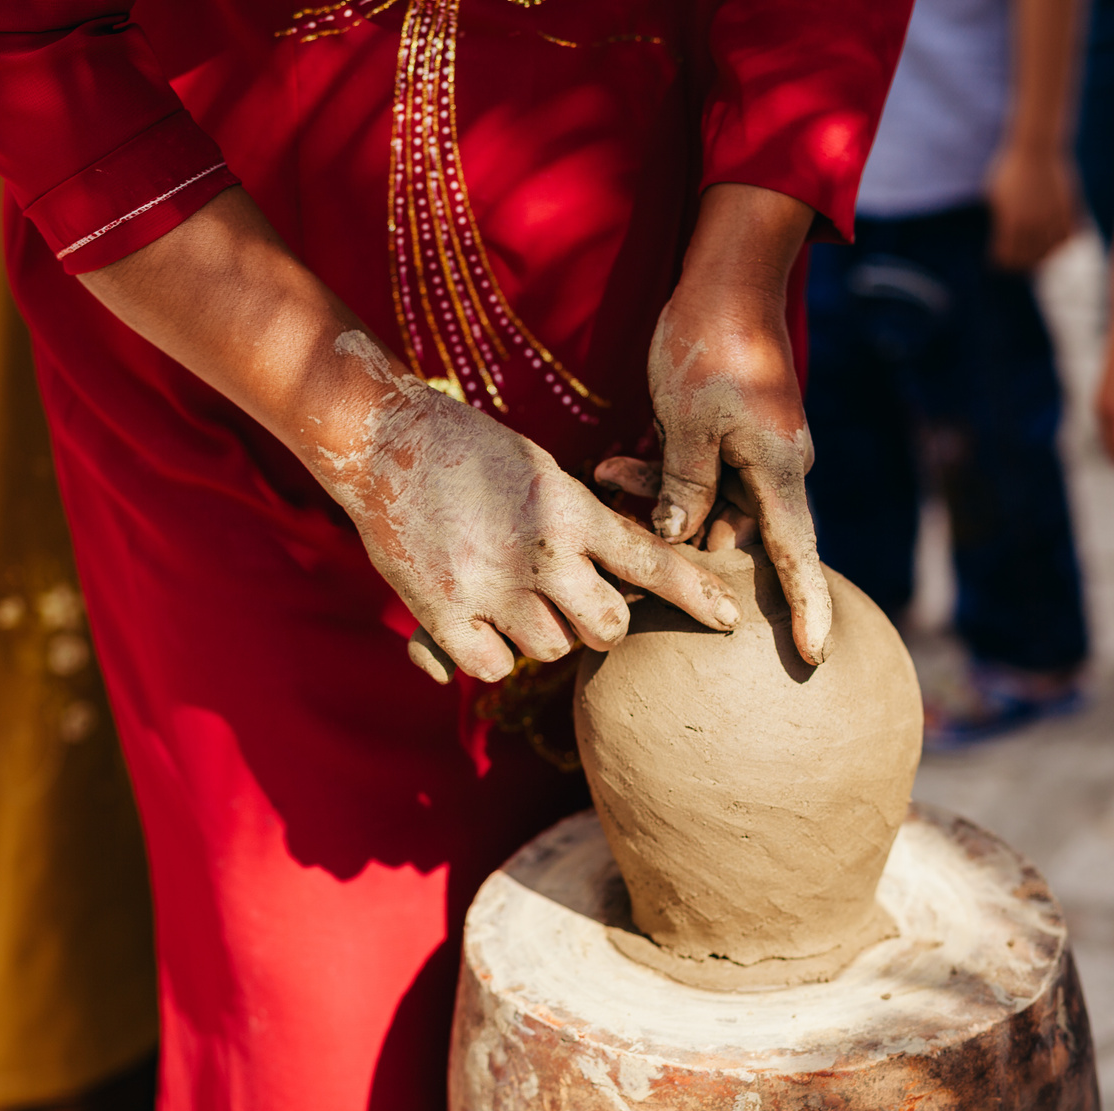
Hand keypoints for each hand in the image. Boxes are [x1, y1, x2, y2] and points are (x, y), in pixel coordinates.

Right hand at [318, 332, 742, 684]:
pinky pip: (494, 667)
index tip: (730, 619)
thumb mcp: (542, 472)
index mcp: (570, 509)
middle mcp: (540, 553)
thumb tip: (622, 580)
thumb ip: (582, 526)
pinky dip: (493, 653)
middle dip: (603, 625)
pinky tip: (480, 621)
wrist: (382, 439)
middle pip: (608, 629)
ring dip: (542, 634)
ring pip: (551, 650)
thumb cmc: (470, 451)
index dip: (696, 595)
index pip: (652, 562)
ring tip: (512, 596)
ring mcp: (491, 587)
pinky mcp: (443, 613)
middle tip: (576, 602)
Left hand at [644, 183, 831, 664]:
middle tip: (625, 509)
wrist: (725, 274)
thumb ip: (684, 488)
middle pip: (733, 532)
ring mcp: (752, 450)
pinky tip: (618, 462)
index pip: (796, 556)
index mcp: (778, 470)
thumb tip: (678, 538)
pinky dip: (659, 475)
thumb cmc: (710, 342)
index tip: (813, 658)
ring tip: (612, 472)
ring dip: (657, 497)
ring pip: (703, 502)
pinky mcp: (728, 432)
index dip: (805, 608)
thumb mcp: (688, 421)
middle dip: (678, 537)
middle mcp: (774, 468)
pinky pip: (695, 473)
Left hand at [985, 142, 1076, 271]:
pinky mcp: (1068, 208)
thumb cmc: (1010, 167)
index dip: (1001, 262)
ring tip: (1037, 256)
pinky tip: (1056, 242)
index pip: (1006, 255)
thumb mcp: (994, 194)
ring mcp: (1051, 216)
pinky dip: (1063, 242)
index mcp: (1011, 222)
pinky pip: (1069, 235)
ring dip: (1043, 256)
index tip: (999, 261)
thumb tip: (1000, 236)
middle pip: (1028, 258)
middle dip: (1021, 264)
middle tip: (1017, 264)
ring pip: (1050, 250)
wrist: (1036, 148)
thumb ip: (1000, 217)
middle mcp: (1032, 223)